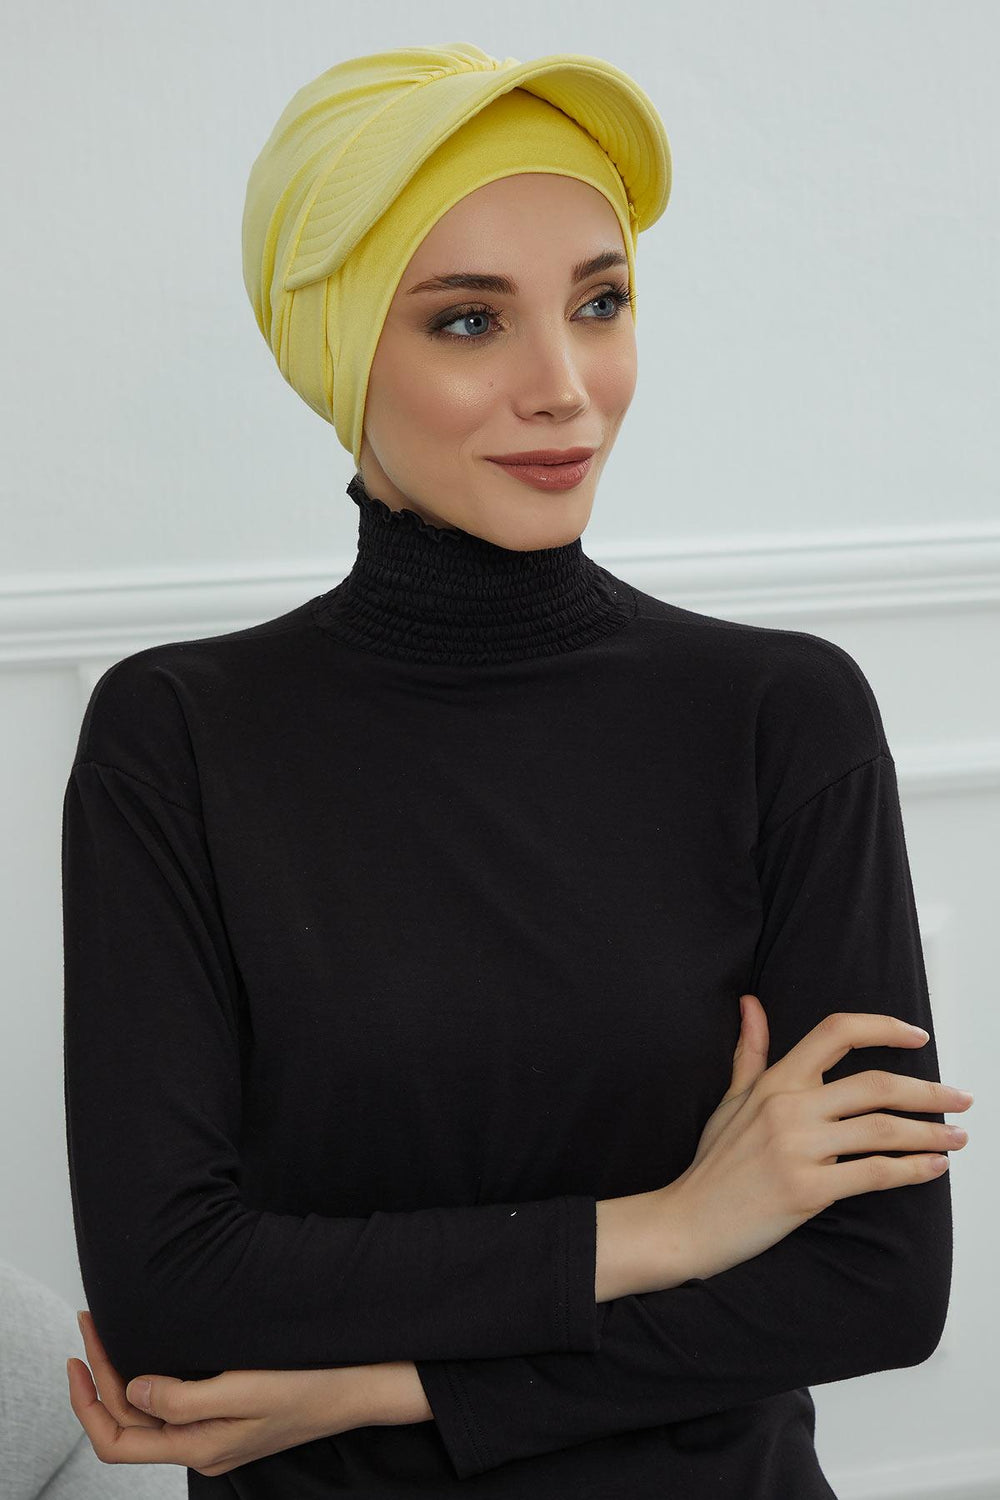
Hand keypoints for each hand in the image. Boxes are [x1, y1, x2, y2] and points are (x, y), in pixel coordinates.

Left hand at [68, 1309, 367, 1476]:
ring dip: (123, 1373)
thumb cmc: (311, 1384)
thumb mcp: (246, 1389)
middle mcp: (201, 1446)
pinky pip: (173, 1405)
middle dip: (102, 1373)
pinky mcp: (230, 1415)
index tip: (78, 1355)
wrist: (360, 1385)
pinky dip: (150, 1377)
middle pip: (129, 1420)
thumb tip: (136, 1392)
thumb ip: (185, 1398)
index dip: (87, 1402)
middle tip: (91, 1321)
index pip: (117, 1441)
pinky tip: (149, 1350)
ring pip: (149, 1412)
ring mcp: (215, 1433)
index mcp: (199, 1447)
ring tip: (109, 1330)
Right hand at [659, 995, 971, 1282]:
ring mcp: (798, 1149)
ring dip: (931, 1134)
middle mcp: (789, 1107)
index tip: (917, 1035)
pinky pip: (874, 1174)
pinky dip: (912, 1171)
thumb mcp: (730, 1099)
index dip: (883, 1027)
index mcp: (776, 1081)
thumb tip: (752, 1003)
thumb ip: (750, 1051)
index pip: (837, 1032)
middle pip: (876, 1085)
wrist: (688, 1221)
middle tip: (961, 1098)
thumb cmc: (712, 1163)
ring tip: (958, 1138)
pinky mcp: (807, 1190)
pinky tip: (933, 1169)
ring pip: (883, 1129)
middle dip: (929, 1091)